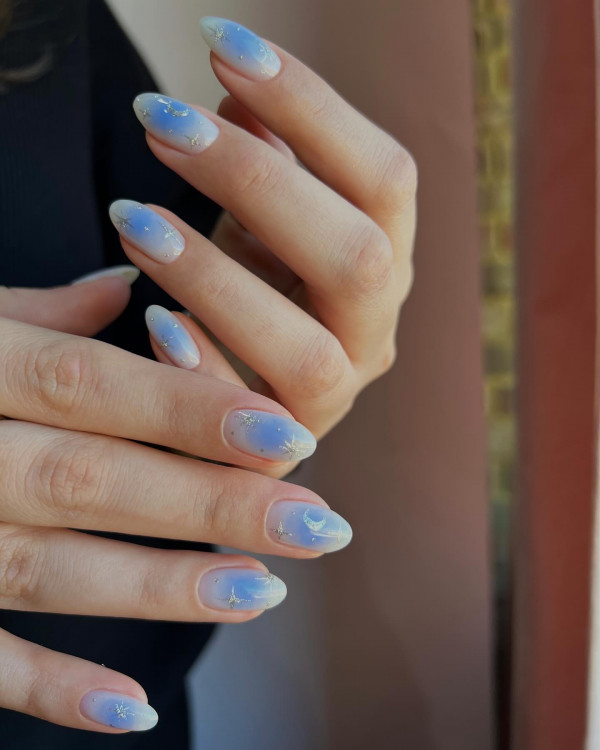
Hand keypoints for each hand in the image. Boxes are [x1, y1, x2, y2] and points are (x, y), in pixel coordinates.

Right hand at [0, 277, 349, 732]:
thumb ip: (31, 311)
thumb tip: (129, 287)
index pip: (94, 385)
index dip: (191, 409)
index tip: (291, 434)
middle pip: (95, 478)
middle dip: (212, 506)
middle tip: (318, 526)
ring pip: (50, 568)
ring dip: (159, 588)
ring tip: (260, 594)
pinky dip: (49, 690)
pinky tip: (134, 712)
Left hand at [114, 16, 415, 478]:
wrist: (249, 385)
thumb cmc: (253, 284)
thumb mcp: (260, 220)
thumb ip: (264, 161)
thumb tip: (235, 93)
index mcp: (386, 261)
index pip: (386, 177)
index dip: (313, 109)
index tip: (223, 46)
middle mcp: (375, 330)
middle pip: (357, 256)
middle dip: (258, 183)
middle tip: (162, 122)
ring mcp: (334, 397)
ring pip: (306, 349)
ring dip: (219, 279)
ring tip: (132, 217)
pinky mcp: (281, 450)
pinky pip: (254, 428)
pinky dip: (205, 371)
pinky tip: (152, 323)